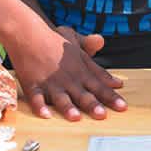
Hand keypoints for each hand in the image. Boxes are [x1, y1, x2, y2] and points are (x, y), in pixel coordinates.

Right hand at [7, 25, 125, 121]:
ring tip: (76, 117)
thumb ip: (89, 46)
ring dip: (68, 107)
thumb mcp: (74, 40)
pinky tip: (45, 115)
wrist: (27, 33)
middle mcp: (67, 78)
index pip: (98, 85)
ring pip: (60, 97)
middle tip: (103, 115)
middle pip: (82, 94)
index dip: (111, 96)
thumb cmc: (51, 39)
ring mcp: (50, 82)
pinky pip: (36, 98)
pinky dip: (40, 106)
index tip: (123, 107)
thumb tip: (102, 43)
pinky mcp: (32, 84)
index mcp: (79, 69)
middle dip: (92, 104)